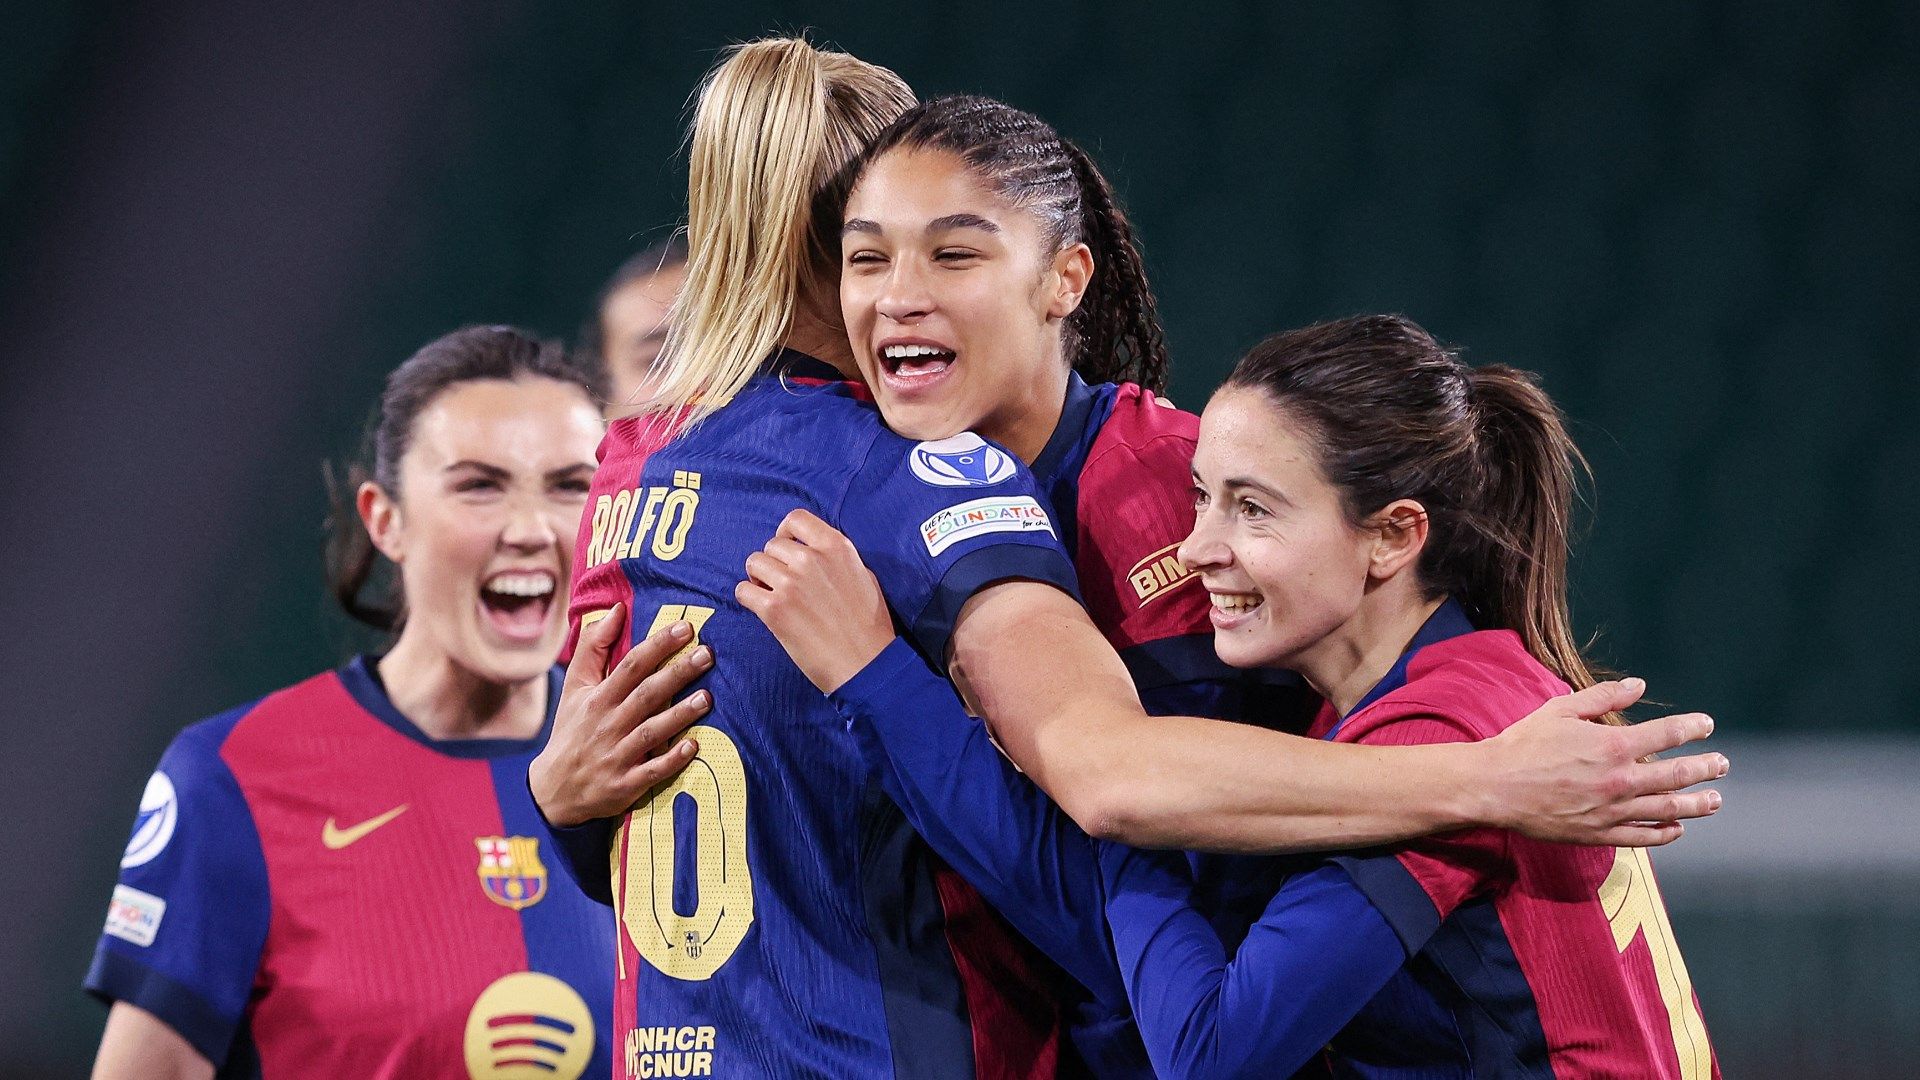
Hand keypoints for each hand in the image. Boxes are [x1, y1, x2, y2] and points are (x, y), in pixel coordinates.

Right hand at [529, 602, 710, 827]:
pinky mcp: (625, 784)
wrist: (553, 789)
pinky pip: (652, 771)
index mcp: (598, 698)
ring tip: (707, 698)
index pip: (631, 666)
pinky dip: (672, 759)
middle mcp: (608, 724)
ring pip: (651, 731)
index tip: (685, 628)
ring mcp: (617, 755)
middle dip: (677, 673)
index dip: (658, 646)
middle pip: (646, 694)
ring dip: (679, 715)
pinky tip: (693, 746)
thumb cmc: (572, 730)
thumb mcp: (575, 687)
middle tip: (707, 654)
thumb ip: (593, 648)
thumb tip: (617, 609)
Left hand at [736, 509, 894, 692]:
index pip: (796, 519)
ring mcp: (790, 583)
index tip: (786, 548)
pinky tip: (761, 608)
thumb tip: (814, 552)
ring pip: (754, 564)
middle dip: (773, 562)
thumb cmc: (870, 625)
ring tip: (771, 595)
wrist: (867, 664)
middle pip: (771, 545)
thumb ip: (836, 558)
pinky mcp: (774, 609)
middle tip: (780, 582)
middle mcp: (811, 559)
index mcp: (836, 546)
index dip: (785, 532)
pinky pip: (743, 591)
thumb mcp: (863, 576)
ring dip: (759, 579)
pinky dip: (748, 598)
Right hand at [1478, 677, 1726, 846]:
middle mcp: (1620, 779)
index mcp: (1612, 745)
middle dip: (1705, 769)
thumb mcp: (1561, 709)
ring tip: (1715, 801)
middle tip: (1722, 765)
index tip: (1707, 726)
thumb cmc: (1524, 744)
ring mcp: (1612, 810)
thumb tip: (1638, 685)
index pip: (1667, 734)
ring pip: (1668, 810)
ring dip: (1697, 805)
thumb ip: (1603, 697)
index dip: (1693, 728)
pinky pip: (1642, 838)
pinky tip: (1678, 829)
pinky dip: (1665, 834)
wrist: (1494, 786)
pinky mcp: (1599, 833)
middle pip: (1677, 775)